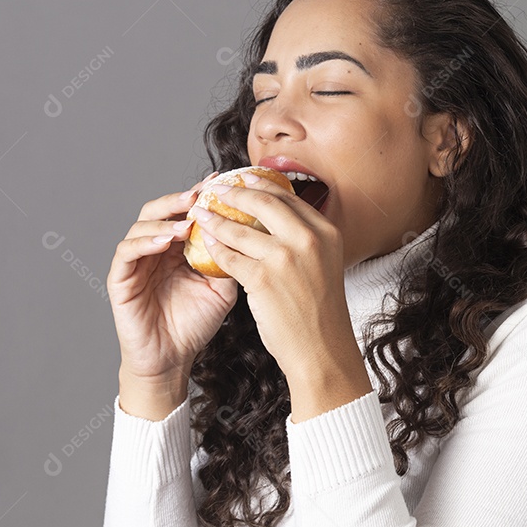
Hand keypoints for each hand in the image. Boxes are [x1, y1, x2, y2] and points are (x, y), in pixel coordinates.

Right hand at [106, 170, 237, 384]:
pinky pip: (127, 252)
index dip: (199, 196)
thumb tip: (245, 230)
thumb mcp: (221, 288)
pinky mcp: (120, 279)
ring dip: (164, 221)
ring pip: (142, 226)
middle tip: (199, 195)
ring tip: (186, 223)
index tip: (219, 182)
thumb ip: (229, 259)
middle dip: (179, 200)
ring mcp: (136, 262)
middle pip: (160, 210)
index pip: (184, 212)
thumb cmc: (195, 324)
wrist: (173, 359)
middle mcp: (155, 249)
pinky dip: (145, 242)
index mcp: (178, 247)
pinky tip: (164, 241)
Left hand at [188, 171, 350, 380]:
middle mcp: (307, 239)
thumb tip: (277, 218)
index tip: (245, 178)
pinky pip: (229, 256)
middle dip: (236, 192)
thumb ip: (305, 238)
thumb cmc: (320, 311)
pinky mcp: (263, 279)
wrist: (322, 349)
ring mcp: (285, 258)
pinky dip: (214, 248)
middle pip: (264, 202)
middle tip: (217, 189)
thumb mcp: (323, 263)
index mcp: (326, 232)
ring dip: (216, 219)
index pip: (289, 197)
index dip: (262, 184)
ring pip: (241, 228)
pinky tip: (205, 244)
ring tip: (201, 214)